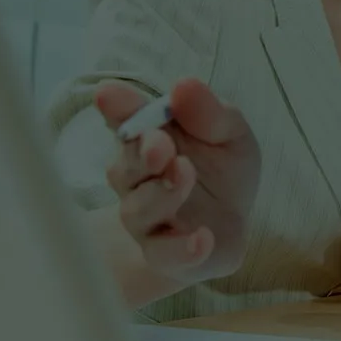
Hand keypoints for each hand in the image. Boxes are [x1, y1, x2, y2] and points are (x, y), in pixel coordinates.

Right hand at [98, 79, 260, 284]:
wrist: (231, 224)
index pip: (125, 121)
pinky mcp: (166, 256)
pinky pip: (164, 254)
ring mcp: (147, 221)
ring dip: (162, 193)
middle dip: (142, 154)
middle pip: (125, 167)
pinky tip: (202, 238)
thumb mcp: (230, 133)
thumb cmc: (221, 169)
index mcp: (148, 140)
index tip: (109, 96)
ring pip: (139, 210)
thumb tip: (183, 85)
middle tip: (162, 145)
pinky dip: (182, 248)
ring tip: (185, 173)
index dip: (118, 109)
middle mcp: (136, 180)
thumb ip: (210, 113)